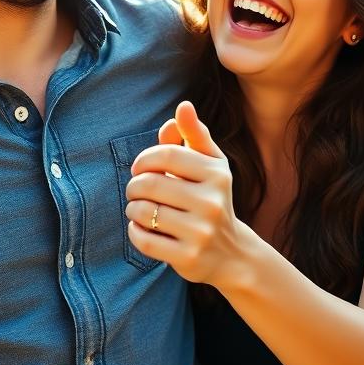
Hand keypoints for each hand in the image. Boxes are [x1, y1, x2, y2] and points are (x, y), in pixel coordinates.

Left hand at [125, 101, 247, 286]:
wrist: (231, 252)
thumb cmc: (212, 197)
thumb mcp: (209, 164)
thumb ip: (193, 134)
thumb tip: (183, 106)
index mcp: (216, 174)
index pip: (168, 155)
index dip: (145, 159)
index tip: (139, 168)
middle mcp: (212, 202)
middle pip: (152, 184)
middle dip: (134, 185)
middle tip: (134, 189)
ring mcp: (201, 232)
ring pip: (145, 212)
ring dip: (133, 208)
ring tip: (138, 208)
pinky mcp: (189, 258)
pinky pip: (145, 240)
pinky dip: (135, 231)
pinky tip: (141, 227)